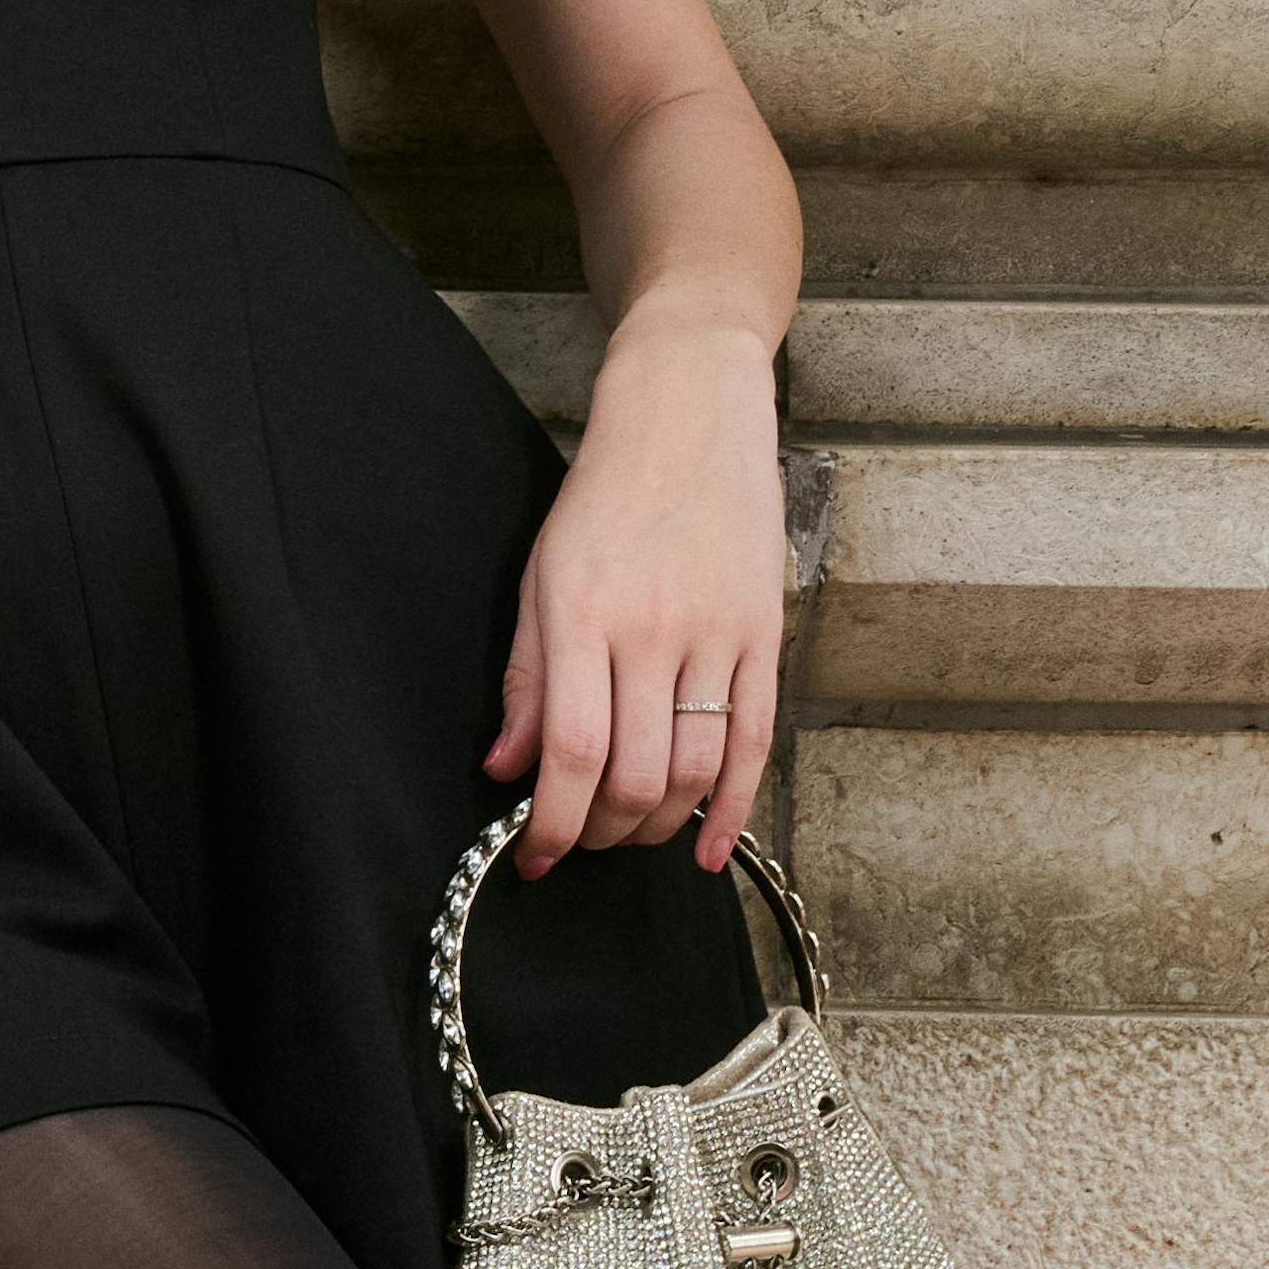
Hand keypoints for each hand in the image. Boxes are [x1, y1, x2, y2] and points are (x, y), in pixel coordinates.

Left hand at [492, 295, 785, 876]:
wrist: (688, 411)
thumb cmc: (604, 492)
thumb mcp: (540, 575)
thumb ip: (525, 678)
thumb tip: (505, 769)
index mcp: (581, 615)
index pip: (569, 753)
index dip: (550, 824)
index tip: (532, 857)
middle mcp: (650, 630)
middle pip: (635, 777)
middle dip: (600, 831)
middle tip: (580, 838)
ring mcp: (715, 633)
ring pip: (696, 771)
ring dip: (658, 824)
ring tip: (630, 830)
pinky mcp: (763, 633)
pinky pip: (754, 741)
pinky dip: (734, 809)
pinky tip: (707, 846)